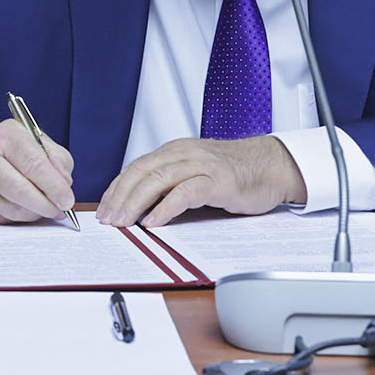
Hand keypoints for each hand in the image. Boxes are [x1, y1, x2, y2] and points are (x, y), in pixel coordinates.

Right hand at [0, 120, 74, 222]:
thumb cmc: (16, 151)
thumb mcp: (40, 144)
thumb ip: (59, 159)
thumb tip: (65, 182)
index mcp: (7, 135)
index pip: (33, 163)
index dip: (53, 186)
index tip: (67, 200)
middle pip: (19, 189)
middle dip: (46, 205)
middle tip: (61, 211)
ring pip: (12, 208)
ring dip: (34, 213)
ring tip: (44, 207)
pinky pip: (2, 218)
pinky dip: (19, 218)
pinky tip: (25, 208)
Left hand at [95, 136, 305, 227]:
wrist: (271, 165)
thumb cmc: (232, 173)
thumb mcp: (193, 172)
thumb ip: (169, 184)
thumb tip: (139, 207)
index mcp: (173, 151)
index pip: (135, 168)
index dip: (116, 189)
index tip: (103, 210)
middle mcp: (183, 154)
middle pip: (141, 173)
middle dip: (120, 198)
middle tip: (108, 220)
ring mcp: (200, 165)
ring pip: (158, 180)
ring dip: (136, 203)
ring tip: (124, 223)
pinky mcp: (218, 181)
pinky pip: (185, 193)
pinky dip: (166, 208)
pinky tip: (154, 222)